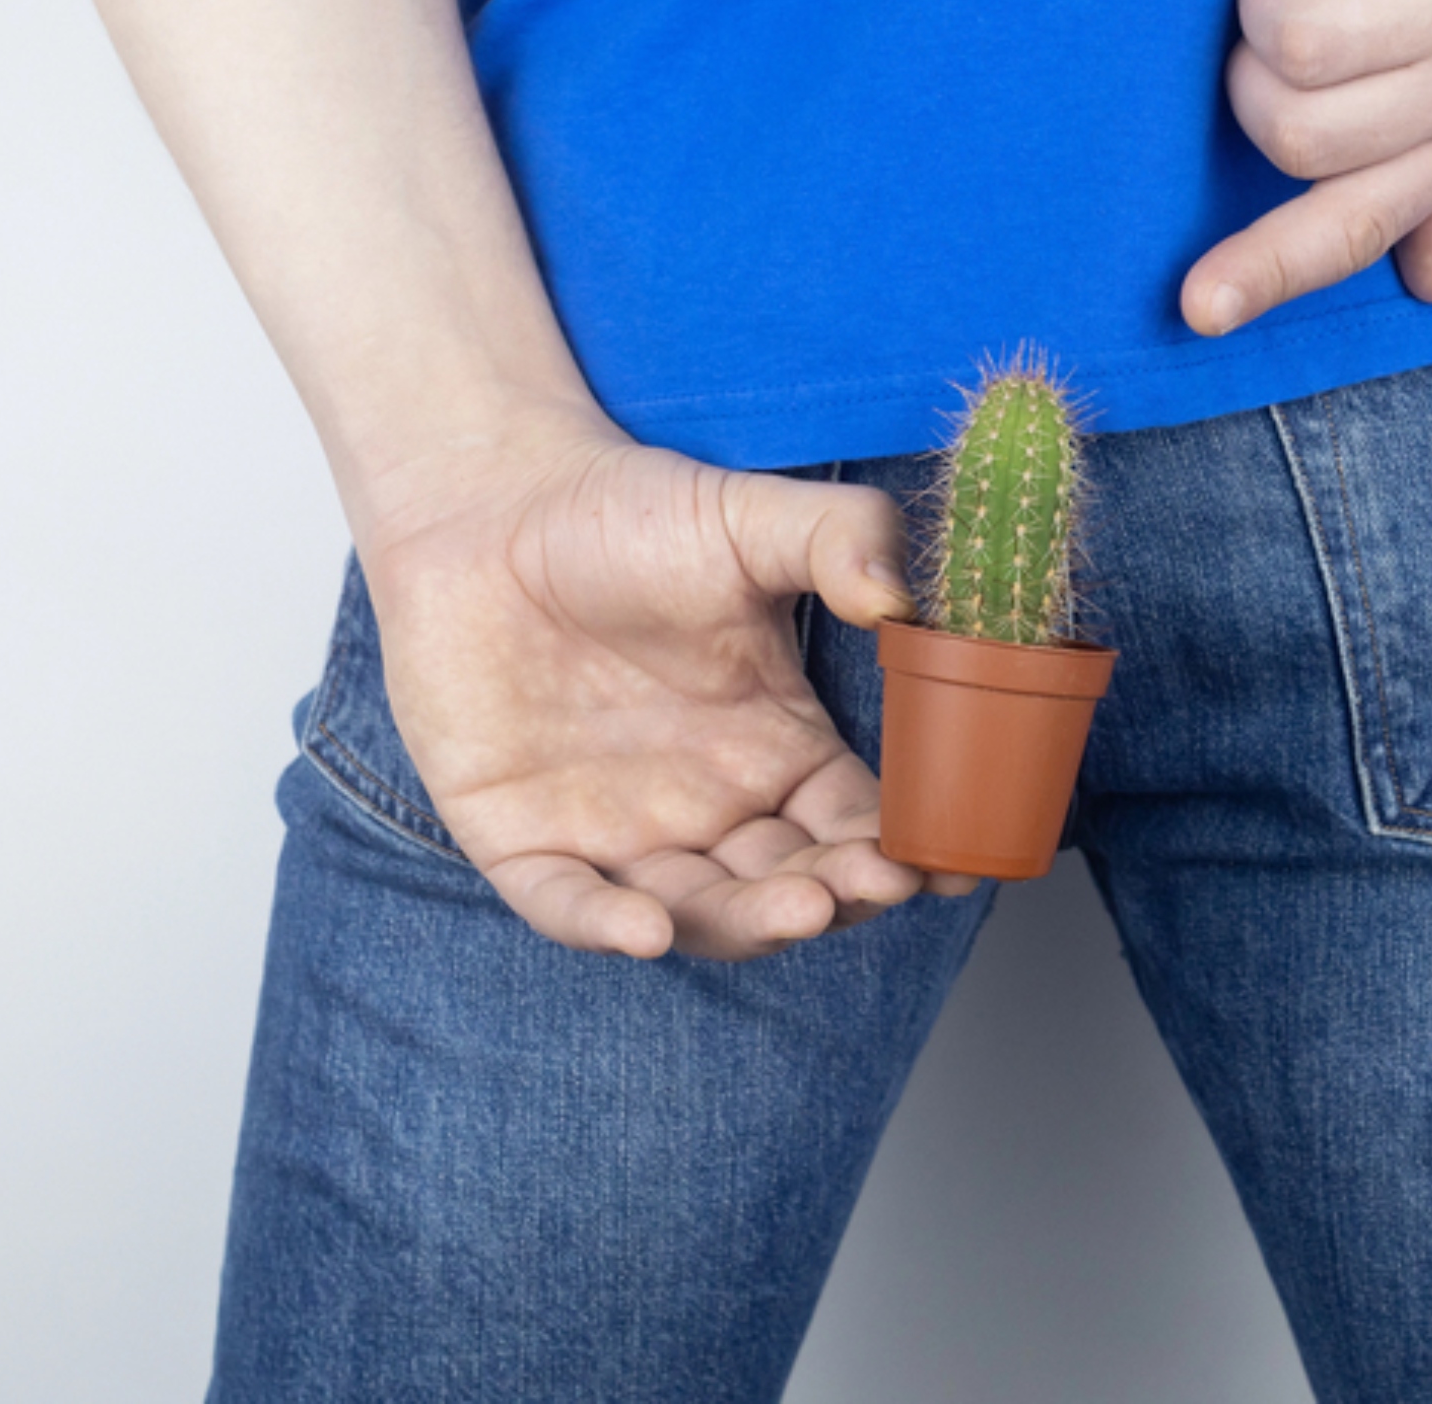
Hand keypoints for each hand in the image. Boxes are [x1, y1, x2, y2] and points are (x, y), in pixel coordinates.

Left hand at [356, 412, 977, 961]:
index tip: (943, 860)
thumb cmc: (628, 513)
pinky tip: (645, 929)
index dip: (900, 852)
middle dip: (835, 896)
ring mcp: (617, 834)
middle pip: (787, 884)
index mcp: (777, 750)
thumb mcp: (750, 519)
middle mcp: (708, 808)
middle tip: (869, 882)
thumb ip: (841, 539)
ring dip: (748, 923)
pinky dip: (606, 925)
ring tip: (797, 907)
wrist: (488, 502)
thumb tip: (899, 600)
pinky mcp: (521, 841)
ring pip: (695, 911)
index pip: (856, 826)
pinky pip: (566, 904)